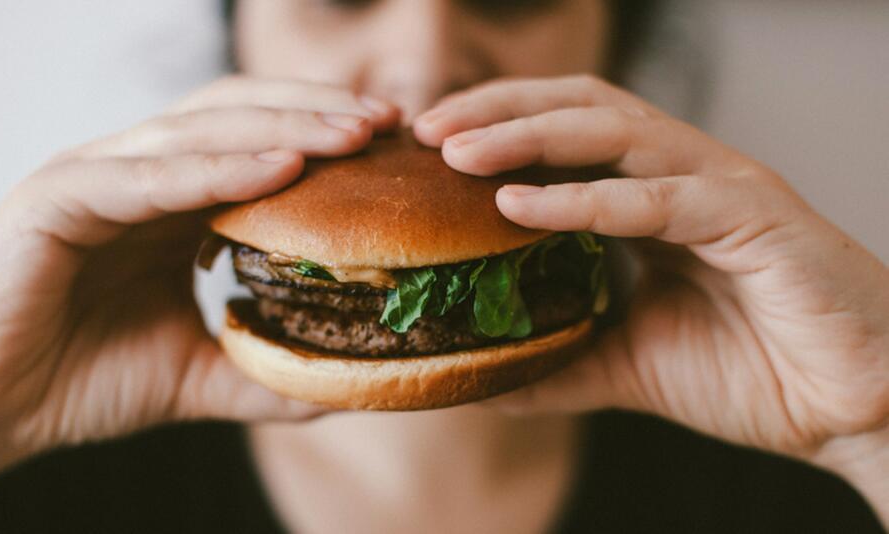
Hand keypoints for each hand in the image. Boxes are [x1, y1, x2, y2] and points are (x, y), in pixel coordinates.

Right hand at [0, 77, 398, 517]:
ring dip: (285, 127)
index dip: (324, 137)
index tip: (393, 148)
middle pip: (241, 117)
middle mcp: (137, 173)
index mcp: (168, 201)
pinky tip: (280, 169)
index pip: (258, 143)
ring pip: (202, 131)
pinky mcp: (57, 198)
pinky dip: (218, 168)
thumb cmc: (78, 379)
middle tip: (390, 123)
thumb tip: (344, 383)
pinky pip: (150, 176)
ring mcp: (96, 176)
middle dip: (319, 113)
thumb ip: (264, 371)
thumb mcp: (196, 374)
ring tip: (355, 133)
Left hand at [415, 75, 887, 515]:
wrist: (852, 409)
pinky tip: (520, 205)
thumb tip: (484, 379)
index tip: (426, 150)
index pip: (563, 134)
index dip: (494, 129)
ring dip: (527, 135)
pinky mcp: (753, 216)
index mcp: (654, 197)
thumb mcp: (629, 364)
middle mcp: (683, 174)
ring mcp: (719, 186)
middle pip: (578, 108)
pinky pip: (657, 196)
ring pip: (613, 131)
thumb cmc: (754, 373)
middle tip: (425, 129)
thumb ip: (561, 360)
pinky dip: (584, 199)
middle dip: (497, 109)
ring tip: (457, 151)